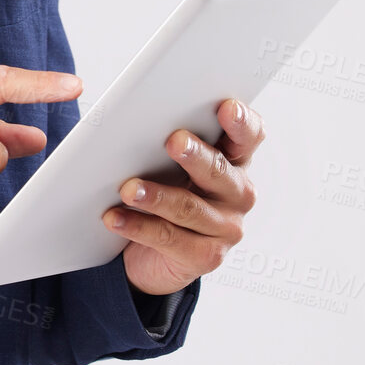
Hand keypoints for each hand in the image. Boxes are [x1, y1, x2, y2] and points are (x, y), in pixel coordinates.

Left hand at [104, 98, 262, 296]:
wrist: (152, 253)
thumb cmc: (163, 191)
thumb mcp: (169, 163)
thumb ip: (167, 140)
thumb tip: (136, 114)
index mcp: (233, 161)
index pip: (248, 137)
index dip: (242, 123)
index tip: (227, 107)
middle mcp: (237, 194)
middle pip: (218, 170)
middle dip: (195, 155)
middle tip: (173, 141)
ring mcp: (225, 228)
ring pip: (190, 208)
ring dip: (157, 196)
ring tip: (129, 188)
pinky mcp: (204, 257)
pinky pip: (168, 238)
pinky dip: (138, 227)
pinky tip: (115, 217)